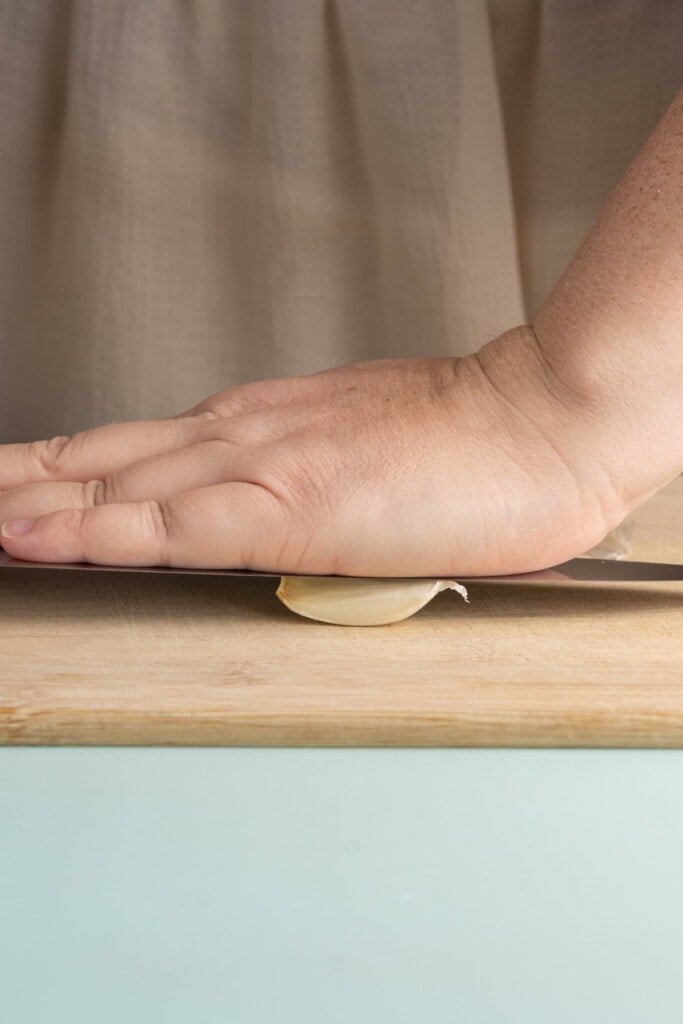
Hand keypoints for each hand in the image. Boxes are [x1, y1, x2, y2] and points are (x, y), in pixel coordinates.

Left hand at [0, 327, 636, 576]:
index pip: (131, 452)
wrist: (541, 422)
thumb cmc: (470, 446)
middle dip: (23, 482)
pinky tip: (42, 538)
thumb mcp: (358, 453)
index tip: (13, 490)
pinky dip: (96, 532)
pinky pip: (171, 523)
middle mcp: (243, 435)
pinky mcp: (292, 507)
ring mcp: (261, 465)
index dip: (60, 474)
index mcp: (259, 428)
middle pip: (101, 460)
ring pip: (114, 485)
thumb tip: (267, 507)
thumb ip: (300, 477)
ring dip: (31, 503)